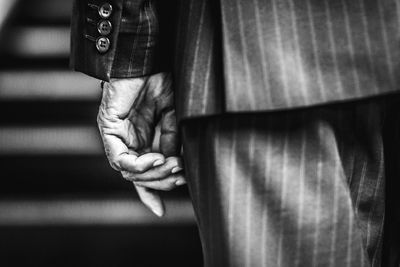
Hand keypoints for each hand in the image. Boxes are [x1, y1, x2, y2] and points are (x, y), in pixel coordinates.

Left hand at [97, 73, 184, 215]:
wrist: (147, 59)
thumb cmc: (160, 82)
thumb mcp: (173, 117)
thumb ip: (171, 142)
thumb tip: (175, 167)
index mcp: (143, 141)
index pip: (143, 174)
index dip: (151, 193)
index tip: (161, 210)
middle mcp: (129, 143)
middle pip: (138, 179)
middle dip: (161, 181)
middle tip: (181, 174)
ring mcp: (118, 138)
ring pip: (129, 173)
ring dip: (153, 174)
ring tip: (173, 164)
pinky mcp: (109, 129)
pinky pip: (119, 159)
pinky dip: (138, 165)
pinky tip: (156, 158)